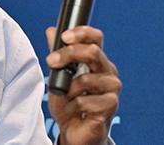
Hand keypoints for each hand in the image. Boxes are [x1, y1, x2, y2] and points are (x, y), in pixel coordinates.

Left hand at [45, 26, 120, 144]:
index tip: (64, 37)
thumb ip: (57, 54)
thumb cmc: (69, 104)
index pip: (96, 39)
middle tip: (51, 61)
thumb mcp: (59, 77)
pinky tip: (73, 111)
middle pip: (93, 52)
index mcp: (97, 61)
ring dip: (68, 90)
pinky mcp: (111, 105)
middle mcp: (108, 72)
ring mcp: (112, 88)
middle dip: (68, 54)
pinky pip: (85, 101)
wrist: (74, 131)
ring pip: (86, 79)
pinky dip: (72, 107)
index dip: (82, 33)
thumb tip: (51, 31)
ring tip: (66, 99)